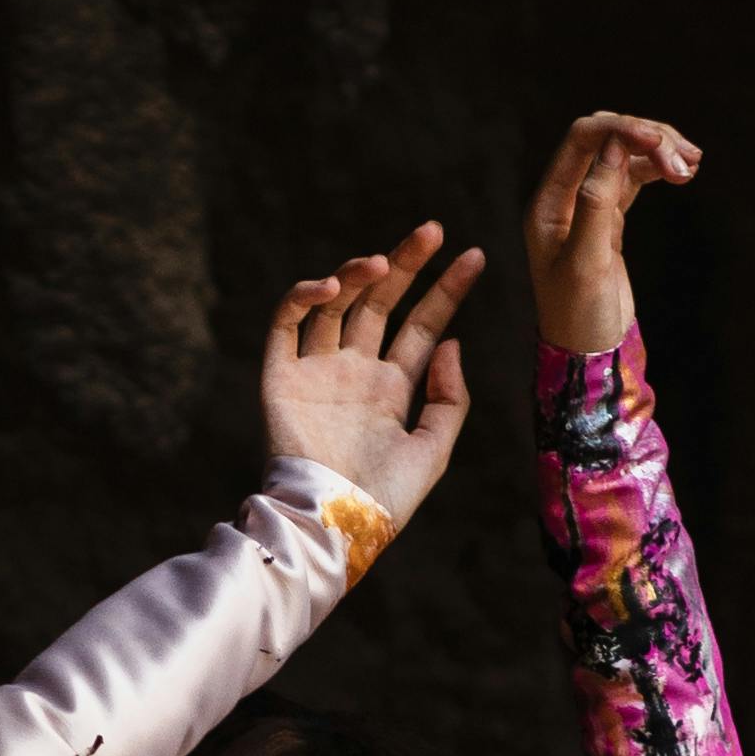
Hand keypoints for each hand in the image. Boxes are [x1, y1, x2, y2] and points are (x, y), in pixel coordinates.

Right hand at [257, 221, 482, 534]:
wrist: (334, 525)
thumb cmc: (385, 500)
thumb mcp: (434, 449)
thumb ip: (449, 397)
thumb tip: (450, 340)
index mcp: (392, 389)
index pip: (422, 325)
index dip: (446, 290)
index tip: (473, 257)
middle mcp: (355, 372)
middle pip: (382, 303)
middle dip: (407, 265)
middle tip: (432, 230)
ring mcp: (317, 372)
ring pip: (337, 305)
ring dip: (359, 275)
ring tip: (381, 262)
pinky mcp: (280, 378)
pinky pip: (286, 324)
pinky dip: (304, 296)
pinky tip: (333, 285)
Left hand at [524, 109, 700, 360]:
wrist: (590, 357)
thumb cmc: (581, 318)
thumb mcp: (587, 264)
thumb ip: (597, 204)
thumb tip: (614, 148)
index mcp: (548, 204)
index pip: (581, 140)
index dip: (622, 130)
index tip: (660, 141)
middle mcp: (564, 199)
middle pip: (605, 140)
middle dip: (646, 138)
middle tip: (686, 158)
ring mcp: (587, 208)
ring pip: (623, 158)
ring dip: (658, 153)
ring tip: (693, 165)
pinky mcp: (609, 222)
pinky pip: (632, 181)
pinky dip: (657, 171)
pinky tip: (683, 174)